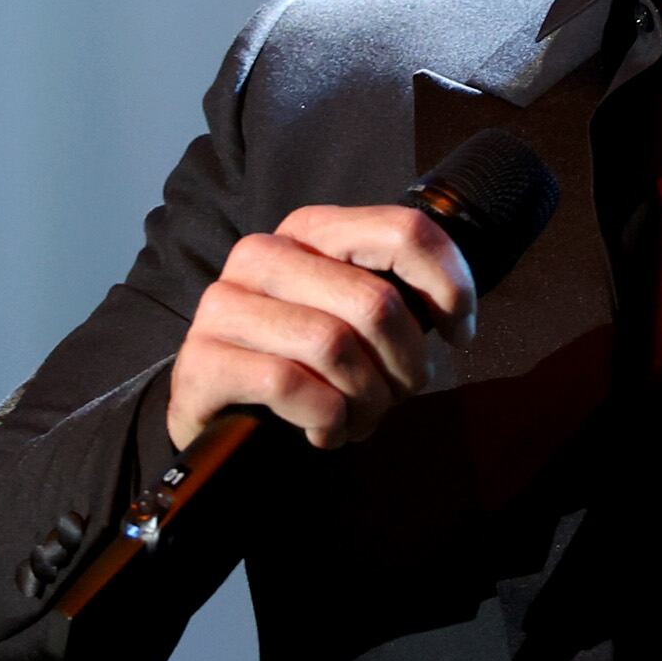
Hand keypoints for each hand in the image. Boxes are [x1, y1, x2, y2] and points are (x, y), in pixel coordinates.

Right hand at [166, 206, 473, 449]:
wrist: (219, 413)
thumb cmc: (304, 363)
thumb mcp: (355, 317)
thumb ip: (399, 297)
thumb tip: (454, 311)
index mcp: (310, 230)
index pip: (403, 231)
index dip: (450, 286)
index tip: (459, 332)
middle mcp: (263, 253)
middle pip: (376, 302)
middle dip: (406, 364)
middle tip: (400, 394)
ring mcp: (224, 304)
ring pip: (334, 345)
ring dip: (367, 399)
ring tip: (363, 417)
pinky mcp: (202, 361)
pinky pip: (289, 384)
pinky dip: (325, 419)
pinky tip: (325, 431)